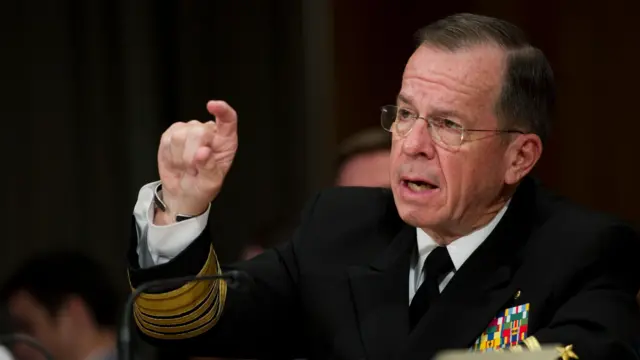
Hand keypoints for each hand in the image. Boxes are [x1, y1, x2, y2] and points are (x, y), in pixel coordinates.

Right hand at [155, 100, 237, 224]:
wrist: (183, 193)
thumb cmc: (202, 187)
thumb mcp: (211, 183)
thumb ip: (209, 168)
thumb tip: (203, 152)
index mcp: (225, 141)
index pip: (228, 119)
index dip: (222, 110)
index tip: (213, 105)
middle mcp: (208, 132)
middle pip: (198, 130)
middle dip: (192, 154)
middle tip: (194, 168)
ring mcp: (189, 131)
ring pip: (181, 135)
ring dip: (181, 157)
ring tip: (187, 166)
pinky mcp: (171, 134)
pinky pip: (167, 140)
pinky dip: (170, 156)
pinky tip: (177, 162)